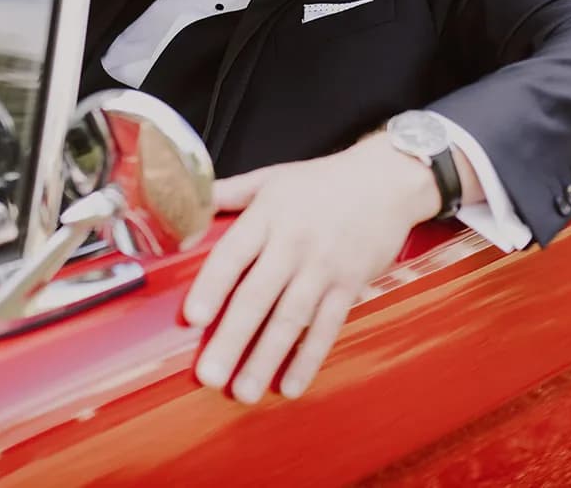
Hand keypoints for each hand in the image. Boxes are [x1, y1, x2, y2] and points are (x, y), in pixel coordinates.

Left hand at [182, 134, 440, 402]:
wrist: (386, 180)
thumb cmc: (321, 182)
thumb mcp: (270, 178)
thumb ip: (227, 194)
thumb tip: (184, 205)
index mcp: (268, 216)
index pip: (233, 255)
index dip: (212, 287)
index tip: (193, 318)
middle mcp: (294, 244)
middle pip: (258, 296)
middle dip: (232, 339)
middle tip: (210, 375)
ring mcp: (323, 268)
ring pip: (291, 319)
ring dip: (265, 358)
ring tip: (243, 392)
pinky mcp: (349, 286)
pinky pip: (326, 328)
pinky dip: (309, 358)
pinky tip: (290, 385)